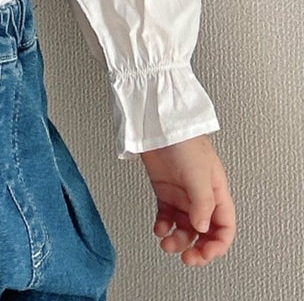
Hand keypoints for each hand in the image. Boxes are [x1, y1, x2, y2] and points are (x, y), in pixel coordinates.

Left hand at [140, 134, 234, 266]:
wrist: (158, 124)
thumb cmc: (185, 141)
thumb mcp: (199, 173)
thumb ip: (202, 203)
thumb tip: (201, 228)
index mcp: (217, 192)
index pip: (224, 227)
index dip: (218, 245)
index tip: (205, 253)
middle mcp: (201, 196)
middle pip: (204, 232)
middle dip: (197, 248)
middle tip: (186, 257)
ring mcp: (182, 194)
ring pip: (184, 227)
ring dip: (177, 239)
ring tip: (166, 242)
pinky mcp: (164, 191)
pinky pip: (166, 216)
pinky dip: (162, 226)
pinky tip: (158, 228)